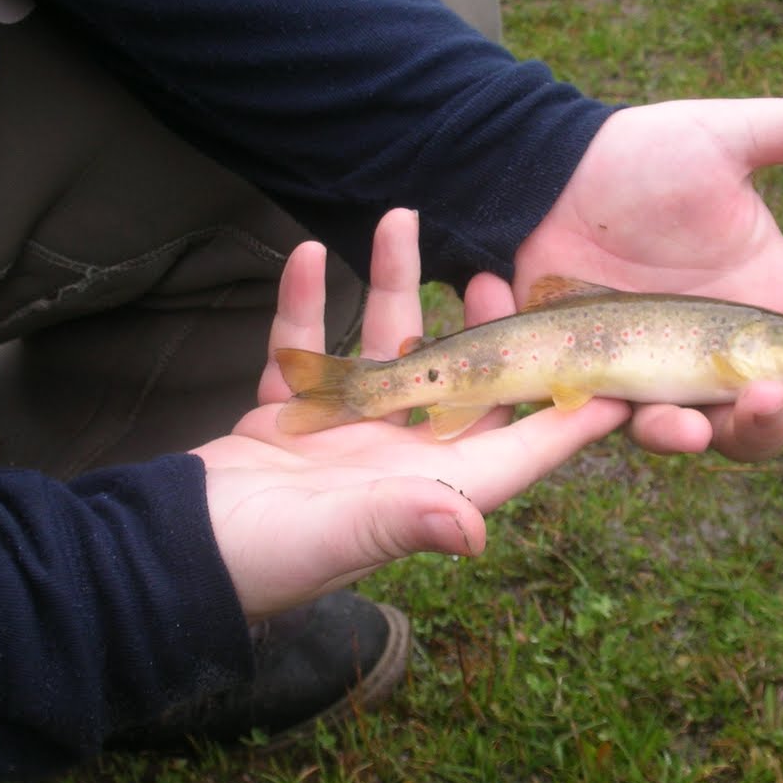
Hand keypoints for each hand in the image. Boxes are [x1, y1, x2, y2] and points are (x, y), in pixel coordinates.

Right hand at [196, 210, 629, 620]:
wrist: (164, 558)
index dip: (572, 412)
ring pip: (383, 346)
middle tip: (501, 272)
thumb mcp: (335, 540)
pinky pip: (306, 348)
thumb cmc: (256, 563)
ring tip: (401, 220)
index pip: (521, 448)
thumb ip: (404, 522)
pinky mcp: (291, 418)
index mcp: (429, 488)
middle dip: (486, 325)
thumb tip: (474, 530)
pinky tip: (304, 252)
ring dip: (391, 286)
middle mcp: (398, 460)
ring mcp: (345, 436)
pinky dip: (304, 303)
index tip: (617, 368)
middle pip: (462, 381)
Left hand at [514, 98, 782, 460]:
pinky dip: (670, 430)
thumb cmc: (639, 158)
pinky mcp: (620, 390)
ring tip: (762, 404)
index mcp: (773, 290)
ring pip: (733, 431)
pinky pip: (651, 427)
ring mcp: (678, 374)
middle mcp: (735, 346)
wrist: (547, 182)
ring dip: (757, 429)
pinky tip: (682, 422)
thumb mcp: (724, 137)